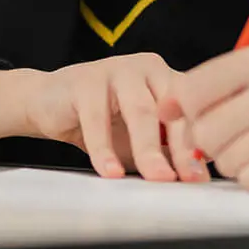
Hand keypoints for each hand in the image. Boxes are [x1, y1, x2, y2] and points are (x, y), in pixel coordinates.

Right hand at [0, 56, 207, 183]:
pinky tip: (111, 171)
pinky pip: (97, 119)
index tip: (201, 177)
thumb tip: (198, 175)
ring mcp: (116, 69)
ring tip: (157, 178)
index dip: (199, 143)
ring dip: (149, 149)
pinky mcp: (84, 80)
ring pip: (140, 111)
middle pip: (171, 108)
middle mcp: (147, 68)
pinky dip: (105, 149)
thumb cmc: (101, 122)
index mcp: (167, 78)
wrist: (47, 103)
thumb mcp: (141, 138)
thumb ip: (167, 150)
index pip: (192, 109)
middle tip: (188, 180)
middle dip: (181, 148)